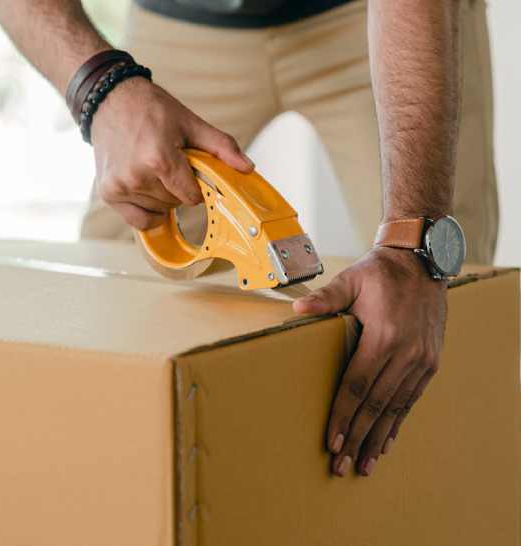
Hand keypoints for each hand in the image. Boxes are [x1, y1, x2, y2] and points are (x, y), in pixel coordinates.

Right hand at [91, 76, 253, 228]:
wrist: (110, 99)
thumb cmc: (151, 109)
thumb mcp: (191, 123)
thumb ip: (222, 148)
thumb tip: (248, 168)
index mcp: (159, 158)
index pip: (192, 197)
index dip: (196, 185)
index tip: (189, 169)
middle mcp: (136, 176)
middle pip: (175, 203)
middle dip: (178, 188)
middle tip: (168, 163)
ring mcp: (120, 186)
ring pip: (159, 211)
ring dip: (162, 197)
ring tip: (152, 168)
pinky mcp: (108, 193)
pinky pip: (138, 221)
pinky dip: (147, 211)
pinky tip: (146, 190)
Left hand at [293, 247, 446, 476]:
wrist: (422, 262)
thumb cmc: (381, 272)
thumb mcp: (352, 279)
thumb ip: (326, 297)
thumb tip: (297, 310)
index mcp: (384, 336)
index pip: (357, 386)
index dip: (343, 416)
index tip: (332, 441)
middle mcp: (406, 353)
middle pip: (376, 405)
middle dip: (358, 437)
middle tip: (342, 466)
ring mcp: (422, 360)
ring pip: (396, 407)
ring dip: (379, 437)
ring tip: (364, 464)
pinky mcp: (430, 362)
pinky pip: (412, 399)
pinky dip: (398, 421)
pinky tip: (387, 440)